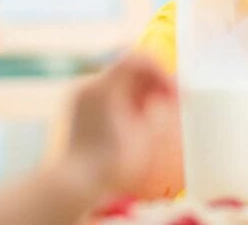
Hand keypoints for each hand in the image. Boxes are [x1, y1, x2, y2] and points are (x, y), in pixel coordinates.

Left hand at [65, 54, 177, 197]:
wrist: (72, 187)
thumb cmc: (111, 165)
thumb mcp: (146, 138)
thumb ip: (161, 111)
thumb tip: (169, 98)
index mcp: (105, 87)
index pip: (138, 59)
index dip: (162, 71)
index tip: (175, 93)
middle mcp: (89, 85)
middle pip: (128, 69)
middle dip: (153, 83)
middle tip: (171, 104)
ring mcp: (80, 96)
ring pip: (118, 81)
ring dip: (140, 92)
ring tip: (155, 116)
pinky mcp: (76, 109)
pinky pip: (106, 94)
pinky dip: (125, 101)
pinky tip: (136, 123)